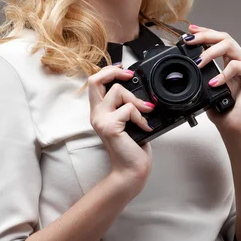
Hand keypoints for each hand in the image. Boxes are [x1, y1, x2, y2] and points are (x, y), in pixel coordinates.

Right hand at [88, 64, 154, 182]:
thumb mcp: (129, 120)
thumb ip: (127, 104)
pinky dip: (141, 116)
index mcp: (100, 111)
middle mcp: (96, 114)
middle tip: (130, 76)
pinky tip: (145, 127)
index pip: (94, 82)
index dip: (108, 71)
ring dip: (136, 100)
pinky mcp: (110, 126)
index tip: (123, 70)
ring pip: (117, 91)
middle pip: (95, 80)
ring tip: (145, 113)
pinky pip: (129, 108)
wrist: (132, 170)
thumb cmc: (132, 147)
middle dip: (114, 72)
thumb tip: (138, 87)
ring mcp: (101, 120)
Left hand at [186, 24, 240, 135]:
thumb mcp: (206, 88)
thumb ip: (202, 74)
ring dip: (209, 52)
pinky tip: (213, 83)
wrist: (235, 128)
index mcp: (231, 62)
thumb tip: (187, 62)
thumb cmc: (223, 111)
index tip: (190, 31)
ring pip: (229, 45)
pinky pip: (236, 65)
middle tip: (189, 40)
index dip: (205, 32)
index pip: (219, 40)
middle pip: (224, 37)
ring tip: (198, 63)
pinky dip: (222, 73)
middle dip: (204, 36)